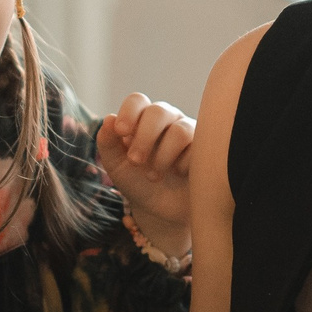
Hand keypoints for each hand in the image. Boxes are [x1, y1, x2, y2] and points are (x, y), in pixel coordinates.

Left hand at [97, 93, 195, 260]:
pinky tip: (178, 174)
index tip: (121, 132)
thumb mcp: (116, 166)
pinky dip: (182, 165)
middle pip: (158, 111)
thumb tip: (109, 118)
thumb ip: (108, 143)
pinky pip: (197, 148)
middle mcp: (166, 120)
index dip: (129, 112)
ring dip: (162, 157)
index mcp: (142, 119)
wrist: (160, 211)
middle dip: (144, 137)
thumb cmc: (137, 183)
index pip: (137, 101)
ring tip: (154, 176)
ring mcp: (188, 132)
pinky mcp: (204, 148)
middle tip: (135, 162)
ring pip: (179, 131)